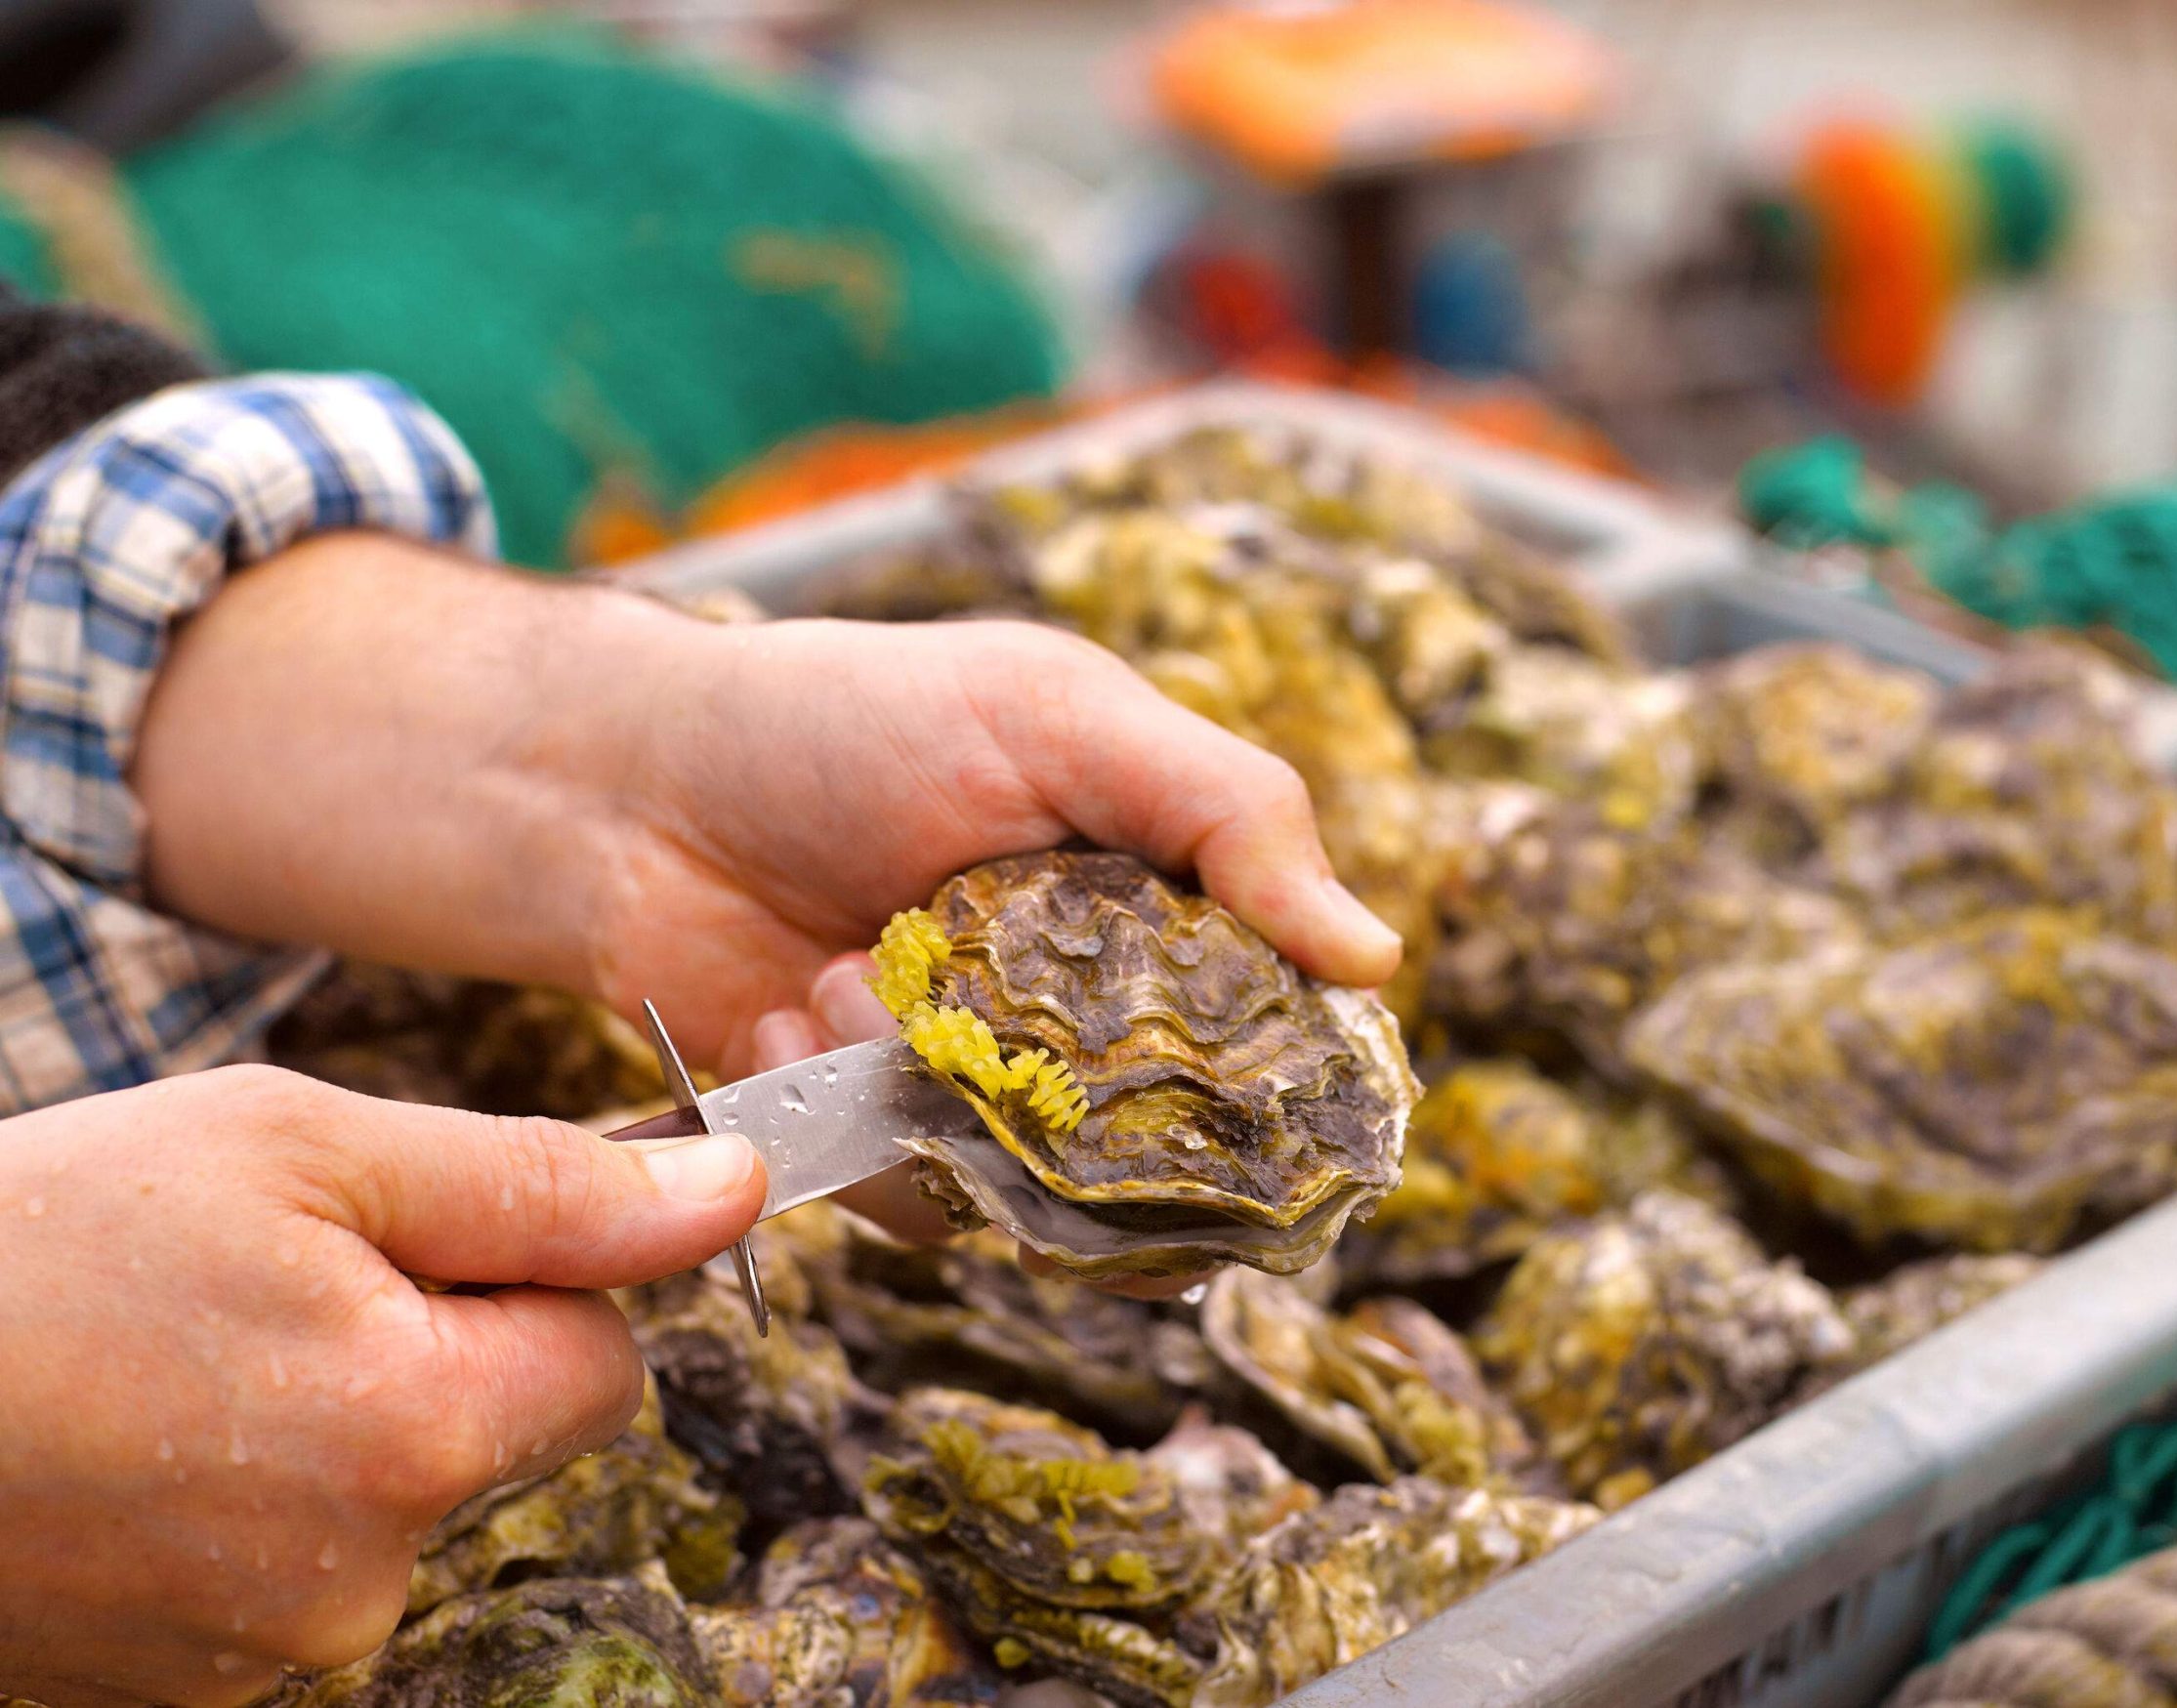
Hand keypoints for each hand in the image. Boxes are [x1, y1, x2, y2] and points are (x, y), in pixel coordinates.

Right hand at [0, 1065, 762, 1707]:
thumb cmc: (39, 1242)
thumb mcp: (302, 1149)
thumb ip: (540, 1183)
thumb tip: (729, 1187)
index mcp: (415, 1432)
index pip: (606, 1358)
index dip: (536, 1274)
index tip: (424, 1229)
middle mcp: (362, 1577)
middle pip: (507, 1435)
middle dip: (438, 1346)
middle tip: (270, 1277)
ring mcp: (264, 1655)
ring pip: (397, 1500)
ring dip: (332, 1418)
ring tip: (173, 1354)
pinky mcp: (182, 1689)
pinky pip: (292, 1567)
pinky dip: (246, 1495)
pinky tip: (137, 1436)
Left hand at [132, 536, 1399, 1240]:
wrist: (620, 792)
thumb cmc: (846, 720)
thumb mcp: (1056, 713)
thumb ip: (1227, 811)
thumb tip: (1374, 959)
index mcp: (1166, 897)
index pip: (1283, 1016)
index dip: (1283, 1055)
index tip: (1232, 1055)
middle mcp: (1098, 1010)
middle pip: (1185, 1137)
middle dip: (1083, 1088)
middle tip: (991, 1006)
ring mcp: (993, 1089)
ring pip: (1060, 1193)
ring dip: (943, 1088)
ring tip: (842, 969)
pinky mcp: (891, 1151)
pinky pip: (935, 1212)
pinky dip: (857, 1125)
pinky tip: (788, 1012)